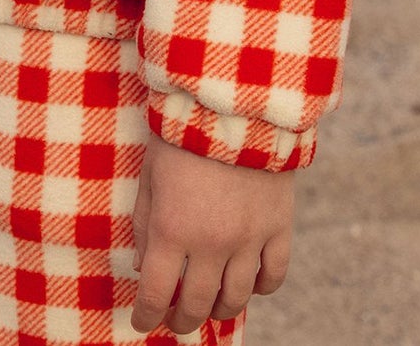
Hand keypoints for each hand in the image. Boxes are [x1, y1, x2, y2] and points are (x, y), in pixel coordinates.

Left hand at [130, 131, 293, 334]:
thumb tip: (141, 267)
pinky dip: (261, 288)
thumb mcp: (150, 172)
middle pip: (195, 305)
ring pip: (234, 299)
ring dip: (219, 310)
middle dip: (180, 320)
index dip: (145, 315)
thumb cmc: (183, 131)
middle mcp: (210, 243)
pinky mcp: (278, 226)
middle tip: (175, 321)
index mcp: (171, 229)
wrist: (236, 99)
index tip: (142, 321)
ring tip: (210, 306)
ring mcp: (248, 238)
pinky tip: (249, 284)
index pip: (155, 294)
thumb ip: (143, 222)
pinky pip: (274, 275)